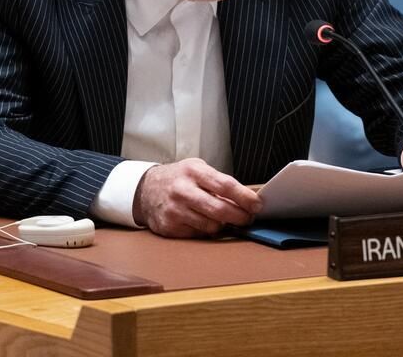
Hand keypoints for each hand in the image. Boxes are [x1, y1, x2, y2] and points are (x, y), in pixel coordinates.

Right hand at [132, 158, 261, 237]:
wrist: (145, 189)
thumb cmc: (178, 178)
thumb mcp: (197, 169)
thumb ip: (218, 182)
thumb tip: (246, 199)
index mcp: (193, 171)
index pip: (225, 185)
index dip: (245, 197)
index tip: (257, 205)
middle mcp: (182, 190)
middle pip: (219, 209)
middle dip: (240, 216)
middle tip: (248, 218)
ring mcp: (174, 210)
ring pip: (210, 226)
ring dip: (222, 225)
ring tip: (223, 218)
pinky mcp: (169, 227)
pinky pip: (197, 234)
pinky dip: (205, 230)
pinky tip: (204, 222)